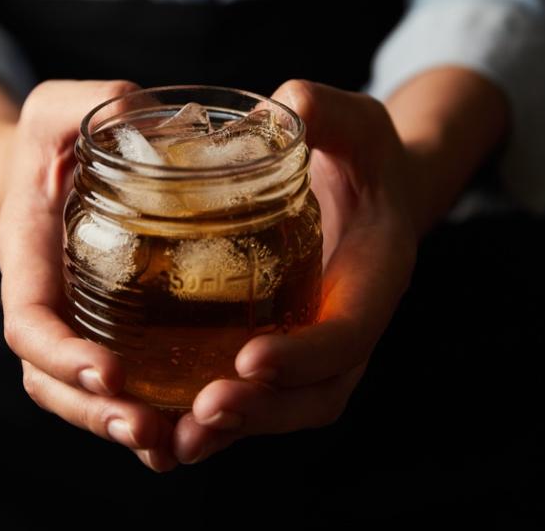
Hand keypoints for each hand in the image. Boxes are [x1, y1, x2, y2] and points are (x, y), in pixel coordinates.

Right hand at [0, 79, 179, 472]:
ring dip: (126, 427)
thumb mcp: (56, 108)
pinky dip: (155, 412)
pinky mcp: (115, 331)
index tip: (109, 373)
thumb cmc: (52, 138)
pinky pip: (128, 383)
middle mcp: (48, 305)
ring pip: (89, 397)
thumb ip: (86, 103)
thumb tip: (134, 106)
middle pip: (54, 383)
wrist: (54, 168)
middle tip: (150, 431)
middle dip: (97, 414)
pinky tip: (195, 430)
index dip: (61, 355)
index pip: (28, 323)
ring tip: (175, 447)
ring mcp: (79, 324)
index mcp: (26, 261)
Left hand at [171, 80, 422, 463]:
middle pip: (318, 393)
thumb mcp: (355, 122)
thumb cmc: (361, 151)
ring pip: (286, 408)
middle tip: (204, 411)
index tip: (250, 359)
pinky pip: (257, 395)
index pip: (349, 333)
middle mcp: (353, 322)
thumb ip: (330, 112)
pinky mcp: (286, 345)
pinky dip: (219, 418)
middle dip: (264, 411)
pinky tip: (166, 425)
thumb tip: (289, 104)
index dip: (305, 355)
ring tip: (177, 441)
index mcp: (378, 275)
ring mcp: (319, 342)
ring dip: (235, 430)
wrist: (369, 186)